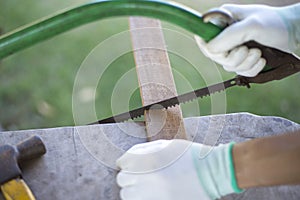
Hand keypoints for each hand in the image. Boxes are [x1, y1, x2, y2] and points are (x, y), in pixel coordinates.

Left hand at [116, 139, 241, 199]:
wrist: (213, 172)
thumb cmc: (191, 155)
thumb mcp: (166, 145)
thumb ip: (144, 150)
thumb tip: (128, 157)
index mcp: (147, 159)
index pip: (123, 162)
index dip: (126, 161)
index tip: (129, 163)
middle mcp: (146, 178)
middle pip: (122, 179)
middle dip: (128, 175)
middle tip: (137, 173)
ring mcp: (152, 194)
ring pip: (127, 195)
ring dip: (131, 188)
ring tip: (143, 184)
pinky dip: (140, 197)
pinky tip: (149, 192)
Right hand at [195, 4, 290, 76]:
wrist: (294, 33)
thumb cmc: (276, 23)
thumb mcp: (252, 26)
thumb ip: (229, 36)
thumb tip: (210, 48)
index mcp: (223, 21)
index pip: (203, 36)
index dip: (209, 47)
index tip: (223, 51)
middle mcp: (226, 34)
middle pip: (215, 55)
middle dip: (233, 57)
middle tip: (247, 50)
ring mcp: (234, 47)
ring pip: (228, 66)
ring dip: (245, 63)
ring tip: (258, 52)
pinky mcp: (243, 59)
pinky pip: (239, 72)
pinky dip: (251, 69)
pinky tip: (261, 59)